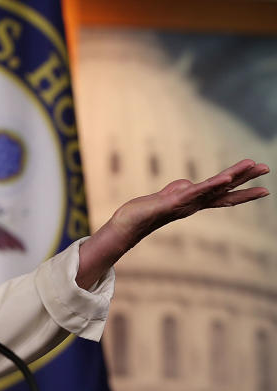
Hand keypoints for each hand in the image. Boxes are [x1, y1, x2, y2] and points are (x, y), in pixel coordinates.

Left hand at [77, 159, 269, 288]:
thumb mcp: (168, 196)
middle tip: (267, 168)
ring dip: (234, 175)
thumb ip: (181, 189)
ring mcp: (185, 203)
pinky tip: (226, 178)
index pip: (223, 195)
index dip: (243, 191)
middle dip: (247, 180)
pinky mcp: (173, 202)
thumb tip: (188, 183)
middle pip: (225, 190)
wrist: (128, 225)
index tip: (264, 188)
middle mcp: (193, 203)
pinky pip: (196, 192)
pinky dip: (212, 185)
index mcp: (194, 202)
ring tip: (251, 165)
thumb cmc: (146, 211)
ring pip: (214, 188)